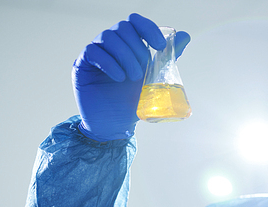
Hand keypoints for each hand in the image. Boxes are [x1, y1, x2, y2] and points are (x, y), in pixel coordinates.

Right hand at [72, 13, 190, 141]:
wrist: (114, 124)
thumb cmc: (132, 101)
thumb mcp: (154, 79)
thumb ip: (167, 58)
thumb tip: (185, 36)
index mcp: (129, 44)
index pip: (136, 22)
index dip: (148, 29)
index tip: (160, 46)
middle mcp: (112, 44)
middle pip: (123, 27)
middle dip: (137, 49)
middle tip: (142, 73)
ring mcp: (96, 51)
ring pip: (108, 37)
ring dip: (125, 57)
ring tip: (132, 78)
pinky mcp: (82, 63)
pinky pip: (94, 51)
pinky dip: (109, 64)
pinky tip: (119, 78)